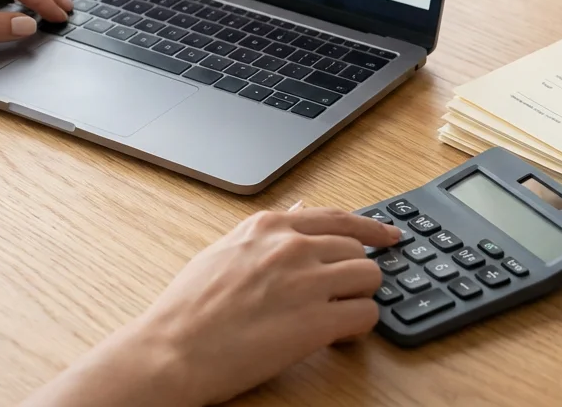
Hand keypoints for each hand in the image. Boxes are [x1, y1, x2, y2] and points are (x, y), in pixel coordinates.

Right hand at [25, 208, 401, 406]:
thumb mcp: (226, 251)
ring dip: (360, 298)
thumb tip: (300, 211)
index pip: (338, 217)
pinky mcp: (316, 321)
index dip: (371, 228)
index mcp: (268, 227)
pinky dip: (359, 327)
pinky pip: (366, 315)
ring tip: (337, 316)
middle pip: (358, 249)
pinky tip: (338, 336)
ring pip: (370, 277)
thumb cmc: (188, 309)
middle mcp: (291, 247)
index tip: (388, 236)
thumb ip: (267, 233)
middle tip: (341, 295)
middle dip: (354, 273)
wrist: (173, 349)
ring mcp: (306, 282)